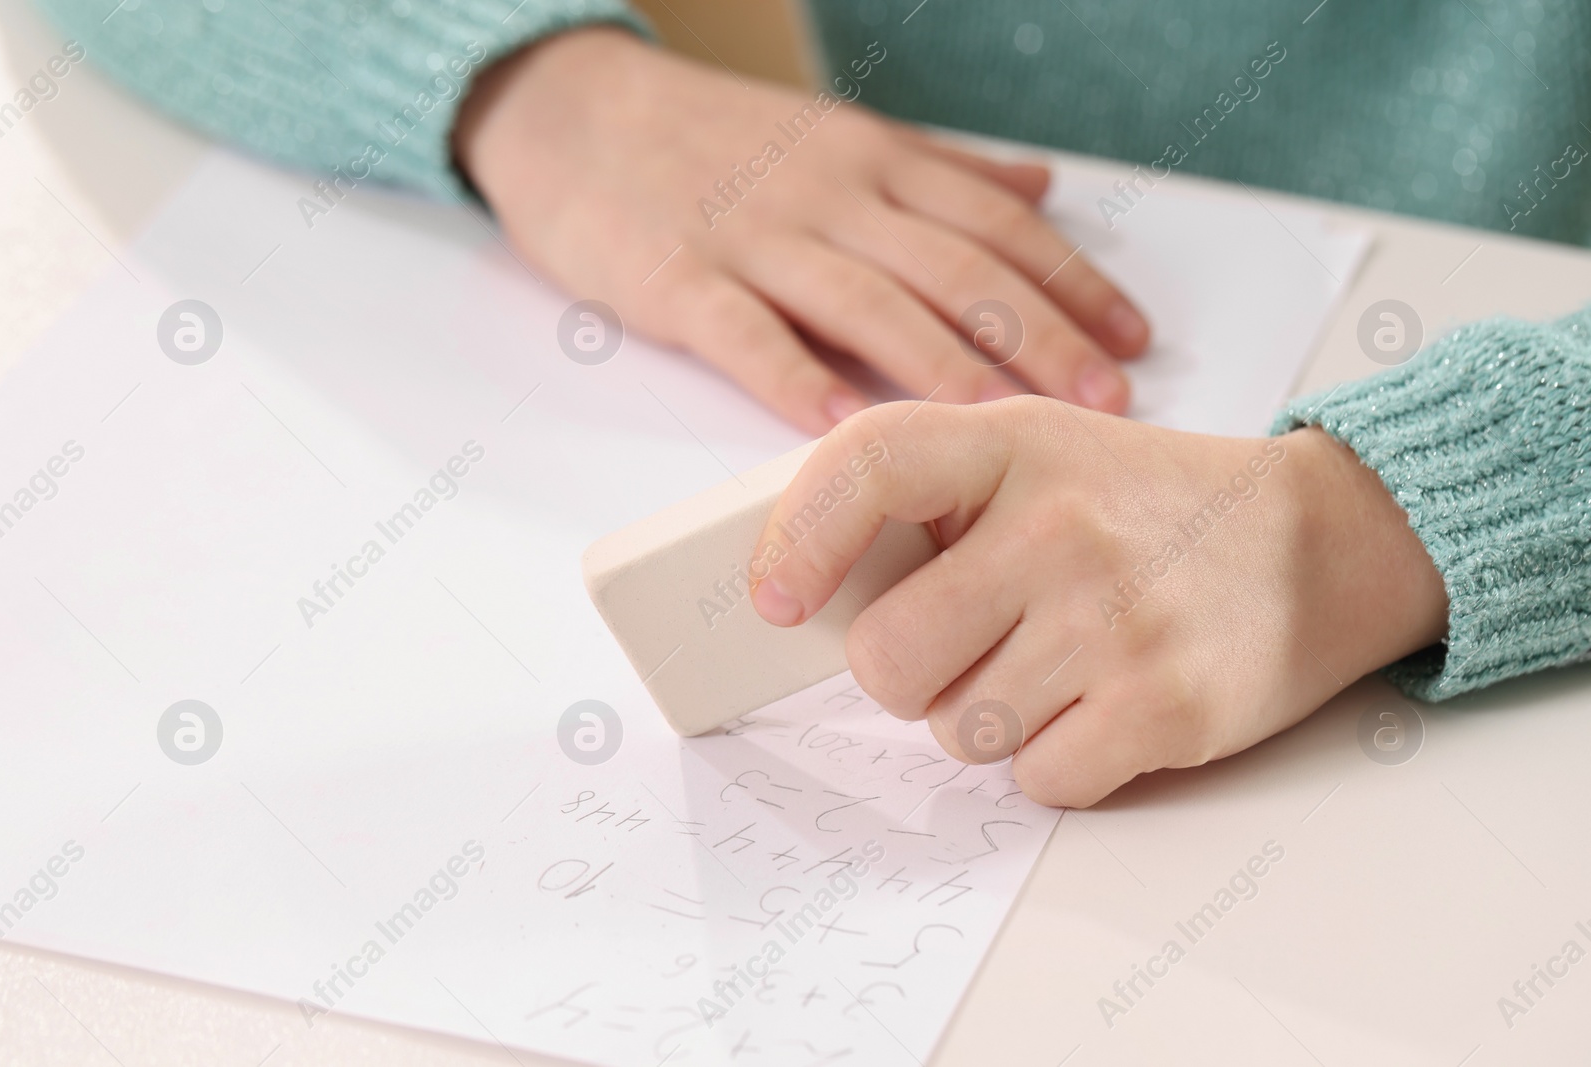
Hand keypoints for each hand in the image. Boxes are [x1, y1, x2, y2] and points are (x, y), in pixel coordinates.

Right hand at [453, 28, 1149, 434]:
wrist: (573, 111)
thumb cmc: (714, 139)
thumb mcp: (841, 135)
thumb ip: (944, 169)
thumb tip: (1041, 189)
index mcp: (874, 162)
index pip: (995, 223)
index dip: (1070, 281)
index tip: (1133, 340)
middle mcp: (830, 195)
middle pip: (952, 266)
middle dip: (1036, 332)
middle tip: (1104, 398)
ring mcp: (754, 236)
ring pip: (867, 300)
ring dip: (943, 363)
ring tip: (1006, 421)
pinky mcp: (679, 280)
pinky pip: (748, 334)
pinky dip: (799, 379)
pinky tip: (848, 426)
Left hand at [748, 398, 1447, 805]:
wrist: (1326, 539)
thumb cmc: (1148, 505)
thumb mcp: (1040, 455)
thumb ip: (929, 498)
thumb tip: (801, 584)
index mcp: (1013, 443)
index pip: (869, 465)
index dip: (798, 538)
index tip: (774, 601)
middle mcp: (1061, 525)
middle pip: (885, 658)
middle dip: (908, 674)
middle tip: (967, 644)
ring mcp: (1116, 619)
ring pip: (958, 731)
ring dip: (990, 718)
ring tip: (1057, 663)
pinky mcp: (1167, 706)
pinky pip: (1036, 780)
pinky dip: (1058, 761)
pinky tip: (1104, 703)